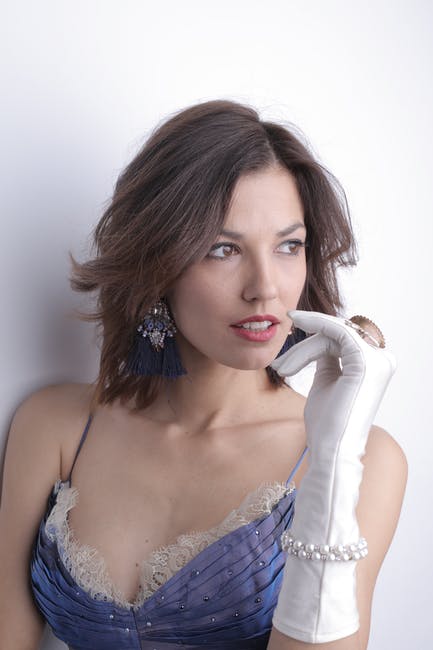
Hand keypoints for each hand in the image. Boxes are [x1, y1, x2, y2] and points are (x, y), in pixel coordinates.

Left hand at [272, 310, 395, 471]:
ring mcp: (377, 360)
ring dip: (303, 349)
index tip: (291, 329)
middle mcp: (382, 360)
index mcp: (376, 367)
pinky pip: (337, 331)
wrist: (331, 451)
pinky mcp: (365, 361)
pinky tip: (297, 327)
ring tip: (282, 370)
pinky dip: (315, 326)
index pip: (343, 341)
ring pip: (333, 335)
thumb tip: (321, 336)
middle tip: (279, 364)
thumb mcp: (326, 382)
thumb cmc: (327, 424)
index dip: (314, 340)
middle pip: (338, 336)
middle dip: (305, 346)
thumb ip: (329, 359)